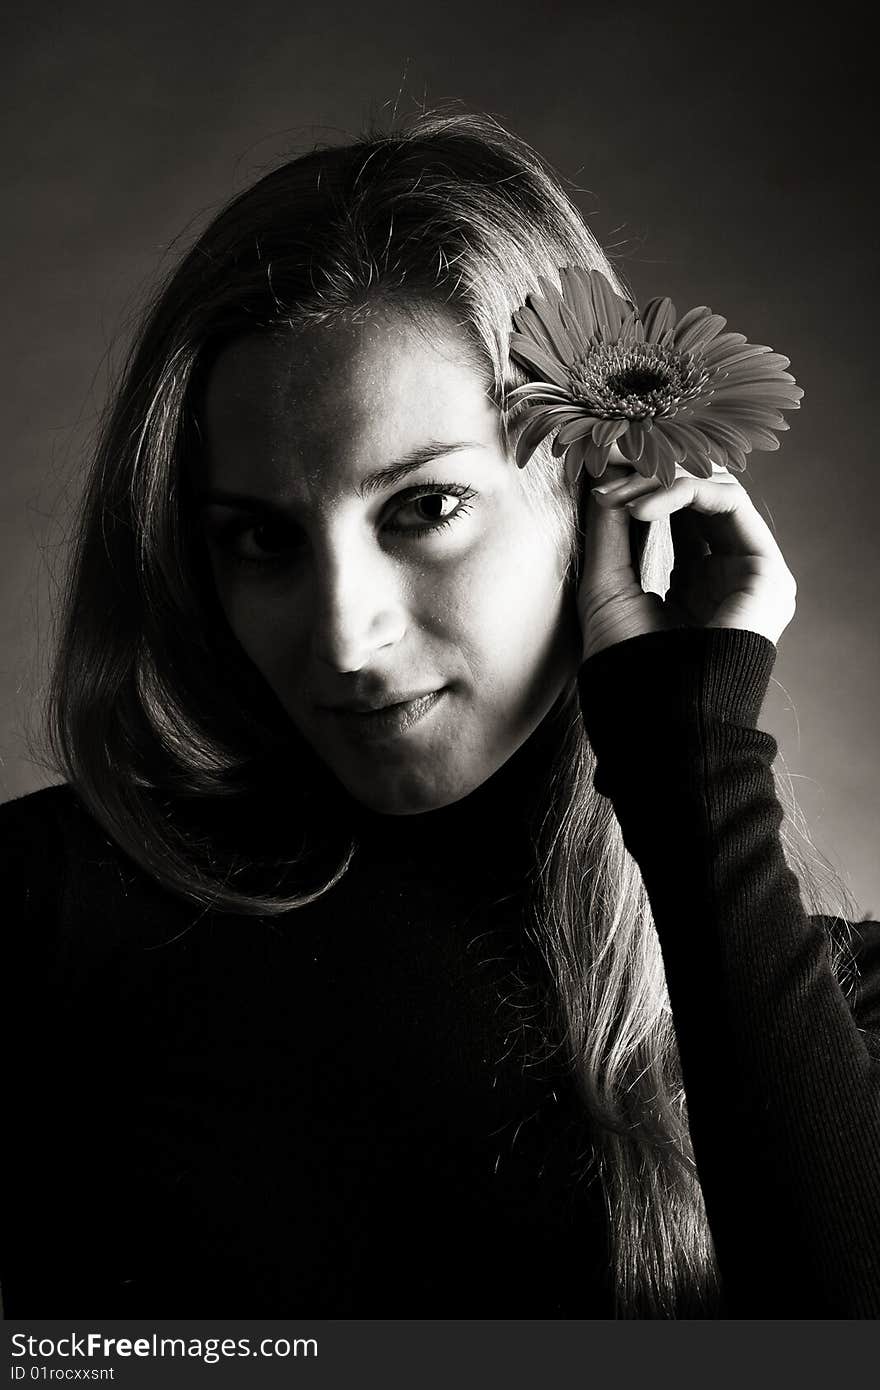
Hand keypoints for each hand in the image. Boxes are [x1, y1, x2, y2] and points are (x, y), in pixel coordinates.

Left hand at [578, 446, 796, 662]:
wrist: (655, 712)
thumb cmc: (628, 664)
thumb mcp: (607, 585)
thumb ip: (611, 530)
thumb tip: (605, 476)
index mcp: (692, 584)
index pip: (671, 514)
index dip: (635, 486)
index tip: (598, 469)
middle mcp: (724, 573)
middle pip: (694, 496)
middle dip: (648, 474)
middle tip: (609, 462)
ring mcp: (748, 570)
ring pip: (713, 489)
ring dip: (660, 480)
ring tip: (620, 492)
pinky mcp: (766, 569)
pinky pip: (730, 501)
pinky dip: (683, 491)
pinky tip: (643, 506)